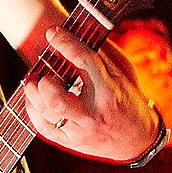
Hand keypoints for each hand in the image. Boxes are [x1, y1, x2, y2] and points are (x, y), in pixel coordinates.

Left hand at [23, 26, 158, 162]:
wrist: (138, 141)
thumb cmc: (129, 100)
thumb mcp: (124, 74)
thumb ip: (102, 54)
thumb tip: (78, 30)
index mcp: (110, 92)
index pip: (83, 61)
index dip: (65, 43)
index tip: (52, 33)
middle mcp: (93, 115)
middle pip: (56, 99)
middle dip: (44, 81)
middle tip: (45, 73)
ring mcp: (80, 131)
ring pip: (46, 112)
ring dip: (33, 93)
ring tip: (35, 82)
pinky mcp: (71, 142)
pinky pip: (42, 127)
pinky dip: (33, 109)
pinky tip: (35, 99)